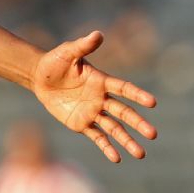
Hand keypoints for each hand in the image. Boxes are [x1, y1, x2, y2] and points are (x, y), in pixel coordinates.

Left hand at [31, 31, 157, 162]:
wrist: (40, 77)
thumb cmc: (55, 62)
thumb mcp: (67, 52)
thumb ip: (83, 46)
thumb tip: (98, 34)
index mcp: (102, 81)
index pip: (123, 89)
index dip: (137, 95)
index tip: (153, 103)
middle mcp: (101, 98)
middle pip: (124, 113)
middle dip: (138, 124)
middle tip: (153, 135)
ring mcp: (93, 112)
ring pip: (114, 129)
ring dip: (127, 141)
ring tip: (141, 154)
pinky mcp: (82, 123)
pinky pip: (97, 137)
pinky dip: (106, 147)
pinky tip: (116, 158)